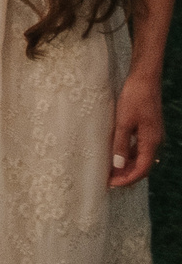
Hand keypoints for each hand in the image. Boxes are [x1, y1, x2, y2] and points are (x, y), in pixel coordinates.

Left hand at [112, 58, 163, 188]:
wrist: (144, 79)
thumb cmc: (134, 98)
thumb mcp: (123, 121)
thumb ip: (120, 144)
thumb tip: (117, 166)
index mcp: (151, 141)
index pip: (141, 169)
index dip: (127, 179)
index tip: (111, 185)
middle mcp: (155, 140)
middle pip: (142, 165)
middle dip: (126, 175)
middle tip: (108, 181)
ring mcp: (152, 134)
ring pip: (140, 156)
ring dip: (126, 165)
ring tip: (109, 171)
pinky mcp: (147, 127)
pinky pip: (138, 147)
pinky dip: (128, 154)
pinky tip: (116, 154)